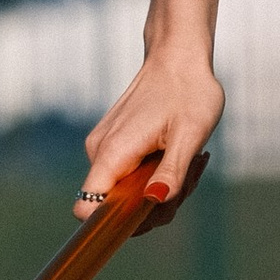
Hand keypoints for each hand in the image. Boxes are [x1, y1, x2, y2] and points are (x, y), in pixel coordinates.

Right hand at [82, 44, 223, 233]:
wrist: (179, 56)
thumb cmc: (189, 91)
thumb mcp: (190, 134)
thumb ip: (172, 171)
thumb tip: (155, 201)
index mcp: (113, 152)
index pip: (87, 208)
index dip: (112, 223)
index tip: (150, 215)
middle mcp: (100, 152)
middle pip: (116, 206)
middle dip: (156, 204)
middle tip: (190, 176)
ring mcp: (106, 148)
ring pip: (127, 192)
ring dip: (162, 187)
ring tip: (192, 159)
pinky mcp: (115, 145)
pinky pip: (131, 176)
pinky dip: (157, 174)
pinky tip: (180, 154)